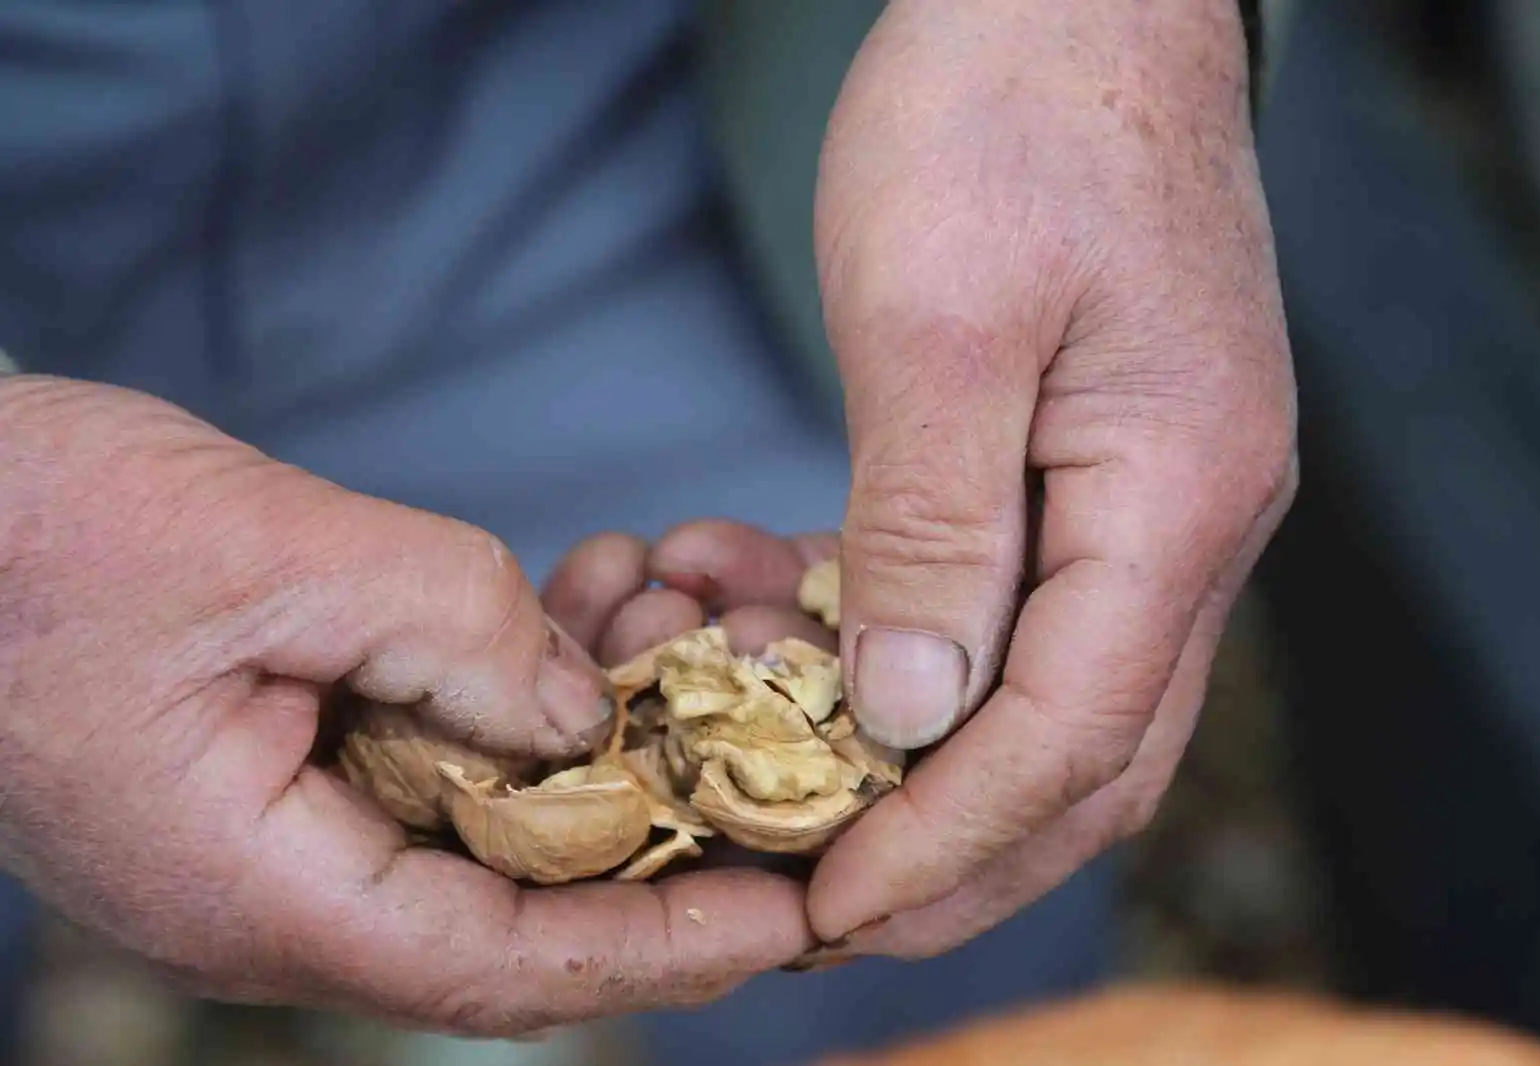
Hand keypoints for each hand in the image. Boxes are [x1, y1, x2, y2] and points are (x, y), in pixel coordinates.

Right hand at [0, 376, 809, 1034]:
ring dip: (595, 759)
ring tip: (679, 651)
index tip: (785, 917)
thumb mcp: (270, 552)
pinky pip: (433, 773)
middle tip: (780, 795)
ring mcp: (279, 840)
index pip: (503, 967)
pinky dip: (518, 711)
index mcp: (263, 891)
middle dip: (657, 854)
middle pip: (516, 922)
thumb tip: (587, 712)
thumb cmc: (40, 535)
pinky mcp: (283, 773)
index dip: (657, 946)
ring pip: (485, 839)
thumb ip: (455, 629)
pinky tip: (580, 621)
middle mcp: (280, 896)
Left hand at [806, 0, 1297, 956]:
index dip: (942, 844)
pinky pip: (1009, 606)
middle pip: (1082, 756)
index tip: (823, 907)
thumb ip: (935, 529)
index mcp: (1178, 499)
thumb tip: (917, 717)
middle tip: (811, 904)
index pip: (1066, 737)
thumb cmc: (1005, 114)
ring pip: (1045, 698)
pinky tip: (782, 606)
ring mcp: (1149, 500)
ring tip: (765, 756)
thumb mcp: (940, 322)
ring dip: (915, 758)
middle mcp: (1189, 524)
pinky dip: (903, 644)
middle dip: (947, 852)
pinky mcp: (1090, 467)